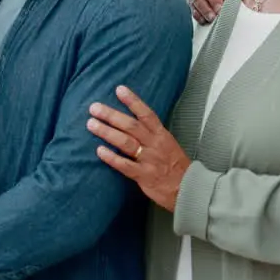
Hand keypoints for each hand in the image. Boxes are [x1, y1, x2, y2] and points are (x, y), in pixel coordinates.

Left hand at [89, 85, 192, 211]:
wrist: (188, 189)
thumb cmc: (176, 167)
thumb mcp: (169, 145)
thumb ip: (152, 135)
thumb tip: (133, 122)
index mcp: (162, 135)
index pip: (146, 114)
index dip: (133, 101)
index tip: (119, 89)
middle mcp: (155, 144)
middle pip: (131, 126)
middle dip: (111, 115)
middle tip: (94, 107)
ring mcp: (149, 160)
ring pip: (126, 143)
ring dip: (107, 132)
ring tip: (91, 124)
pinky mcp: (144, 176)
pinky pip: (125, 165)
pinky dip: (112, 158)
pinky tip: (99, 151)